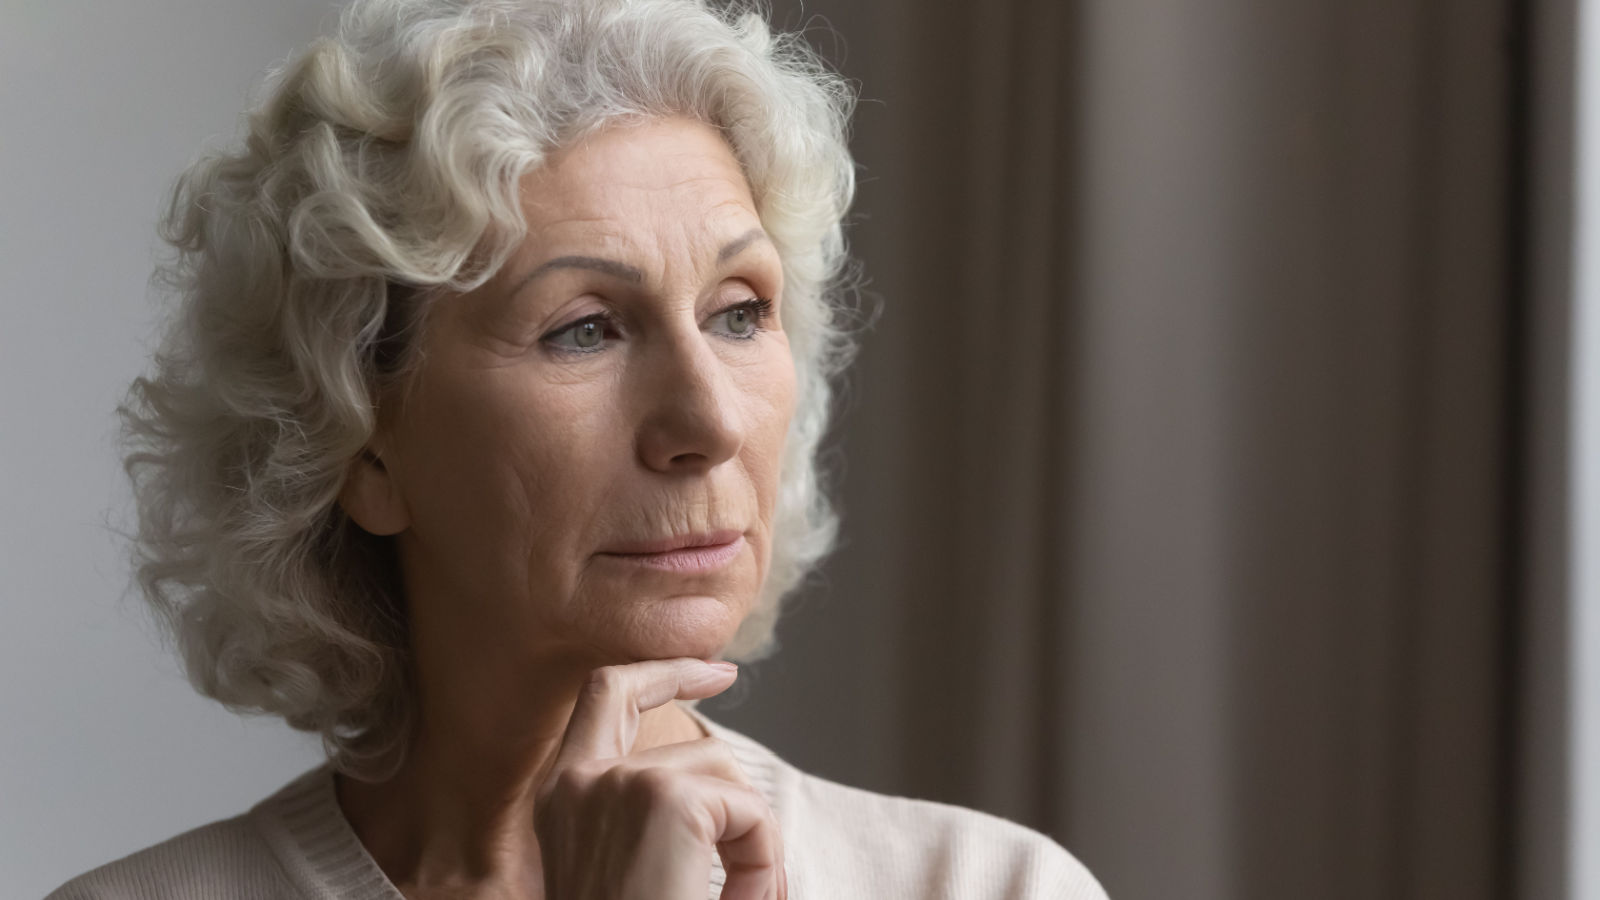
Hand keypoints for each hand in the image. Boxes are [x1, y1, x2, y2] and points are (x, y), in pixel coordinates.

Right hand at [533, 658, 787, 899]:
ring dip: (749, 847)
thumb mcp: (620, 868)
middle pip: (684, 735)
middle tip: (739, 753)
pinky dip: (759, 862)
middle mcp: (579, 780)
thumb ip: (650, 820)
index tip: (714, 670)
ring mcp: (620, 784)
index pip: (606, 692)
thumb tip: (717, 786)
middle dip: (720, 753)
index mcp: (559, 797)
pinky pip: (747, 812)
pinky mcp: (667, 801)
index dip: (662, 669)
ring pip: (726, 781)